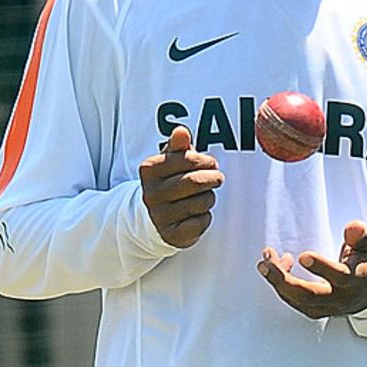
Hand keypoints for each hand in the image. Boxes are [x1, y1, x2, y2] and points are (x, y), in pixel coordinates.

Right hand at [139, 126, 223, 247]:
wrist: (152, 219)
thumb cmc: (167, 183)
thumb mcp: (169, 162)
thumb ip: (177, 146)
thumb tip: (181, 131)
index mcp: (149, 170)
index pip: (188, 160)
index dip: (206, 161)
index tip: (211, 163)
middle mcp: (151, 193)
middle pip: (196, 182)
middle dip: (212, 178)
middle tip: (217, 178)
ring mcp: (160, 216)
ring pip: (202, 203)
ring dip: (209, 198)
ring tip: (204, 196)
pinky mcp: (172, 235)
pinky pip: (201, 222)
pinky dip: (205, 217)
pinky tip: (198, 213)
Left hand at [258, 221, 366, 318]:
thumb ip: (364, 235)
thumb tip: (352, 228)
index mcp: (358, 280)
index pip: (340, 277)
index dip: (321, 268)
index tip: (302, 256)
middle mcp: (342, 297)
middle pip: (311, 296)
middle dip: (285, 281)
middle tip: (267, 263)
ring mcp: (329, 306)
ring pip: (299, 301)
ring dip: (278, 282)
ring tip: (265, 261)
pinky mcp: (317, 309)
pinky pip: (295, 301)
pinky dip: (281, 286)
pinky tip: (274, 267)